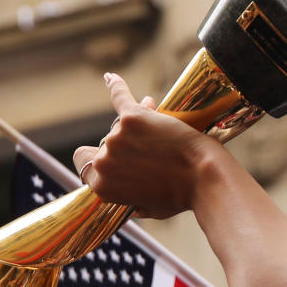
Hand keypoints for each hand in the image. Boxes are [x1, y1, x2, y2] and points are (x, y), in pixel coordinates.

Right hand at [72, 73, 213, 219]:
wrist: (201, 176)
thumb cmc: (179, 195)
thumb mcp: (149, 208)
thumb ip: (131, 199)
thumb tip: (130, 193)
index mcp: (102, 186)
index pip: (85, 164)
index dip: (102, 161)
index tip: (118, 161)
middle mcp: (104, 161)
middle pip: (104, 144)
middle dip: (125, 144)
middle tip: (150, 150)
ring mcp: (117, 138)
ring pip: (118, 125)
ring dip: (134, 127)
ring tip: (158, 133)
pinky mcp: (133, 117)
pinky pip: (120, 97)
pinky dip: (115, 86)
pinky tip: (109, 78)